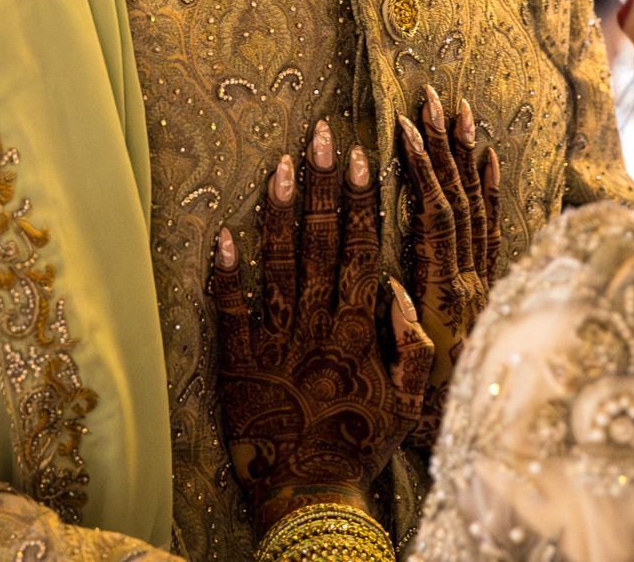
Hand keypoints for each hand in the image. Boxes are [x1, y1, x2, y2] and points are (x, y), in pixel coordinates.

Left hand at [211, 120, 433, 529]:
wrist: (310, 498)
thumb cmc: (358, 446)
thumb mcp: (407, 403)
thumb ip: (412, 347)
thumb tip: (403, 290)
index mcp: (359, 333)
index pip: (363, 252)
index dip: (360, 202)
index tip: (359, 157)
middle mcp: (319, 329)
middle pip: (322, 245)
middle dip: (322, 186)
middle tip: (320, 134)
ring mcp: (276, 344)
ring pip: (279, 267)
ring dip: (278, 214)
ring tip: (278, 164)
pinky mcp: (237, 365)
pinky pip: (230, 313)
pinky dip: (226, 274)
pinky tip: (222, 235)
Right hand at [400, 86, 500, 448]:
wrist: (484, 438)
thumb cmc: (432, 419)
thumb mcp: (410, 390)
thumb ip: (404, 341)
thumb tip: (389, 288)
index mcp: (444, 296)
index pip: (437, 219)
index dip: (424, 171)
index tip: (406, 128)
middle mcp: (469, 279)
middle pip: (459, 199)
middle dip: (445, 146)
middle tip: (432, 96)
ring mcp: (482, 278)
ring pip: (477, 205)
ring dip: (466, 155)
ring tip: (459, 108)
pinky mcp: (488, 284)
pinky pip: (492, 226)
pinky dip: (489, 187)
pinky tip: (487, 156)